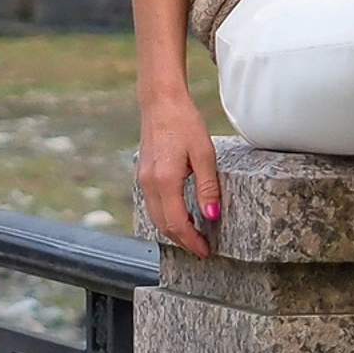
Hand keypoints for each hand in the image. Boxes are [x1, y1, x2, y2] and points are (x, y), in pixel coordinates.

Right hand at [138, 91, 222, 256]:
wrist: (160, 101)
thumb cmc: (184, 123)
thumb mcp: (204, 154)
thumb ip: (208, 188)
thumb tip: (211, 217)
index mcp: (165, 181)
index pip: (177, 223)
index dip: (191, 241)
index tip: (206, 250)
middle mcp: (149, 183)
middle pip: (163, 225)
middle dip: (182, 241)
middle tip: (202, 249)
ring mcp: (142, 179)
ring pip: (155, 217)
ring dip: (173, 230)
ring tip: (193, 236)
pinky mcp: (143, 173)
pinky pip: (152, 204)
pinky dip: (166, 216)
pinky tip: (181, 214)